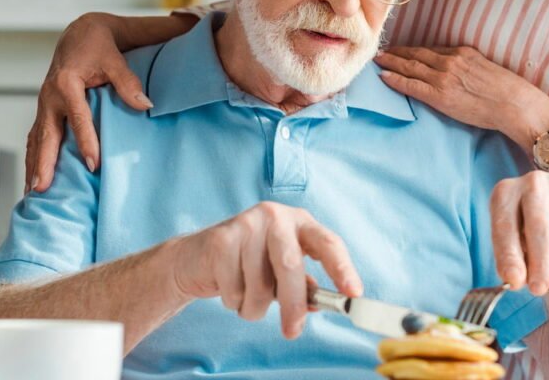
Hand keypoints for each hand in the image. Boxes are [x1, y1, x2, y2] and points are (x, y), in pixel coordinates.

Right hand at [26, 13, 150, 193]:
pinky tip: (33, 176)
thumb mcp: (115, 58)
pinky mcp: (45, 110)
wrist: (80, 33)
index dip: (85, 141)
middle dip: (44, 162)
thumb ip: (128, 81)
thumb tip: (145, 104)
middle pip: (46, 134)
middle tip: (42, 188)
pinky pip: (36, 137)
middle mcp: (50, 96)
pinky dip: (34, 157)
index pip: (78, 118)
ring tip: (32, 193)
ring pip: (36, 139)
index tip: (92, 163)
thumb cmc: (99, 45)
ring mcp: (45, 105)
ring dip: (34, 165)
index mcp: (67, 83)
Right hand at [171, 202, 362, 338]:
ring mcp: (247, 224)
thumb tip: (321, 305)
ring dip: (255, 307)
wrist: (195, 258)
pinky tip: (229, 287)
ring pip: (260, 285)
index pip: (328, 243)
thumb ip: (304, 286)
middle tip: (292, 331)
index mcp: (299, 222)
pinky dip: (235, 302)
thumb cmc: (248, 265)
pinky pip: (235, 290)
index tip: (353, 294)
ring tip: (247, 297)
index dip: (342, 268)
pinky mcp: (221, 240)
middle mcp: (275, 217)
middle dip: (293, 304)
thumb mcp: (281, 270)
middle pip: (291, 266)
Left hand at [374, 46, 548, 138]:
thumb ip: (471, 67)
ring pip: (410, 66)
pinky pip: (411, 84)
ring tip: (378, 60)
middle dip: (398, 52)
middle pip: (417, 54)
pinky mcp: (439, 95)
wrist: (513, 104)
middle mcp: (450, 60)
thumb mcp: (488, 69)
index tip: (403, 50)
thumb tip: (462, 73)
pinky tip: (383, 76)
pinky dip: (395, 79)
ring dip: (391, 62)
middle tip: (382, 51)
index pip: (432, 50)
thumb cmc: (508, 92)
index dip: (415, 50)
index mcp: (463, 53)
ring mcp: (443, 77)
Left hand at [490, 172, 548, 295]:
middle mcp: (532, 182)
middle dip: (540, 264)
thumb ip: (510, 260)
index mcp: (504, 192)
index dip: (509, 256)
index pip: (505, 227)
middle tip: (538, 289)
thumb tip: (514, 280)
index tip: (514, 281)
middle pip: (540, 228)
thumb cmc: (523, 231)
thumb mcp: (509, 242)